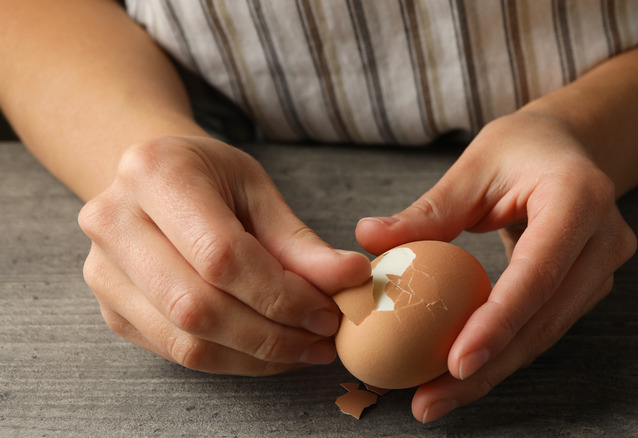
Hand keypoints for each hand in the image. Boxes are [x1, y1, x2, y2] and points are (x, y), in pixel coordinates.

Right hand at [79, 136, 370, 374]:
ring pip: (186, 340)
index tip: (328, 311)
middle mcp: (113, 222)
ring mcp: (103, 272)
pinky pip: (177, 352)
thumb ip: (299, 240)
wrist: (153, 182)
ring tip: (306, 349)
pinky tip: (271, 352)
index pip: (221, 255)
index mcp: (154, 173)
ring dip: (257, 356)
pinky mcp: (112, 310)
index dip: (281, 294)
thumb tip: (350, 279)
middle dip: (272, 333)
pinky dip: (234, 360)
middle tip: (322, 338)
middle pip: (197, 306)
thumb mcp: (258, 189)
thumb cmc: (211, 178)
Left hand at [355, 111, 636, 421]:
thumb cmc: (520, 148)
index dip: (498, 322)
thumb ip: (428, 210)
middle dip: (488, 367)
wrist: (569, 147)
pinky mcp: (590, 286)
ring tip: (437, 397)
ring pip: (546, 333)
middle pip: (545, 318)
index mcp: (579, 198)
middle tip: (431, 400)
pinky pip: (544, 326)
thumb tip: (367, 238)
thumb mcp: (474, 166)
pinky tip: (463, 373)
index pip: (538, 273)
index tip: (456, 363)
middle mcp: (604, 239)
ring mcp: (604, 267)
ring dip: (493, 370)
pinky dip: (504, 351)